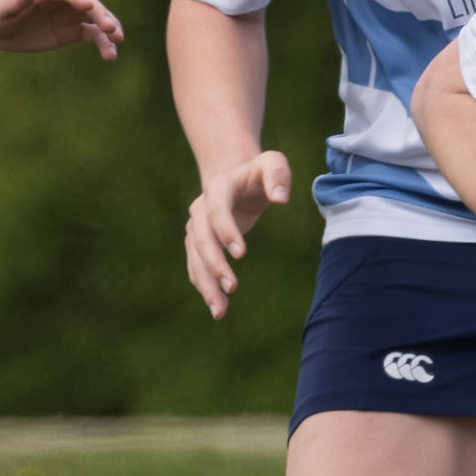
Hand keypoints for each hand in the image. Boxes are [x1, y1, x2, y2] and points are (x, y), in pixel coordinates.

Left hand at [0, 0, 123, 61]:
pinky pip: (93, 36)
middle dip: (101, 15)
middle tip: (112, 29)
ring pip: (96, 20)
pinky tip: (111, 56)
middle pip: (88, 4)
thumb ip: (15, 0)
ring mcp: (70, 15)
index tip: (89, 6)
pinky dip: (103, 44)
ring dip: (108, 31)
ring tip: (117, 44)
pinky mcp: (71, 31)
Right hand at [185, 150, 291, 316]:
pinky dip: (204, 286)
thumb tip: (280, 199)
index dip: (226, 231)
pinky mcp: (198, 243)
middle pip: (201, 239)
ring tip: (220, 312)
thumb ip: (278, 176)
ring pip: (194, 258)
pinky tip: (217, 308)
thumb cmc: (259, 173)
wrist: (235, 178)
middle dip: (214, 264)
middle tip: (232, 287)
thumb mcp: (273, 163)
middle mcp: (201, 208)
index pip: (217, 210)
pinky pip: (196, 266)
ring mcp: (196, 227)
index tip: (241, 254)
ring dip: (205, 285)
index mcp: (218, 188)